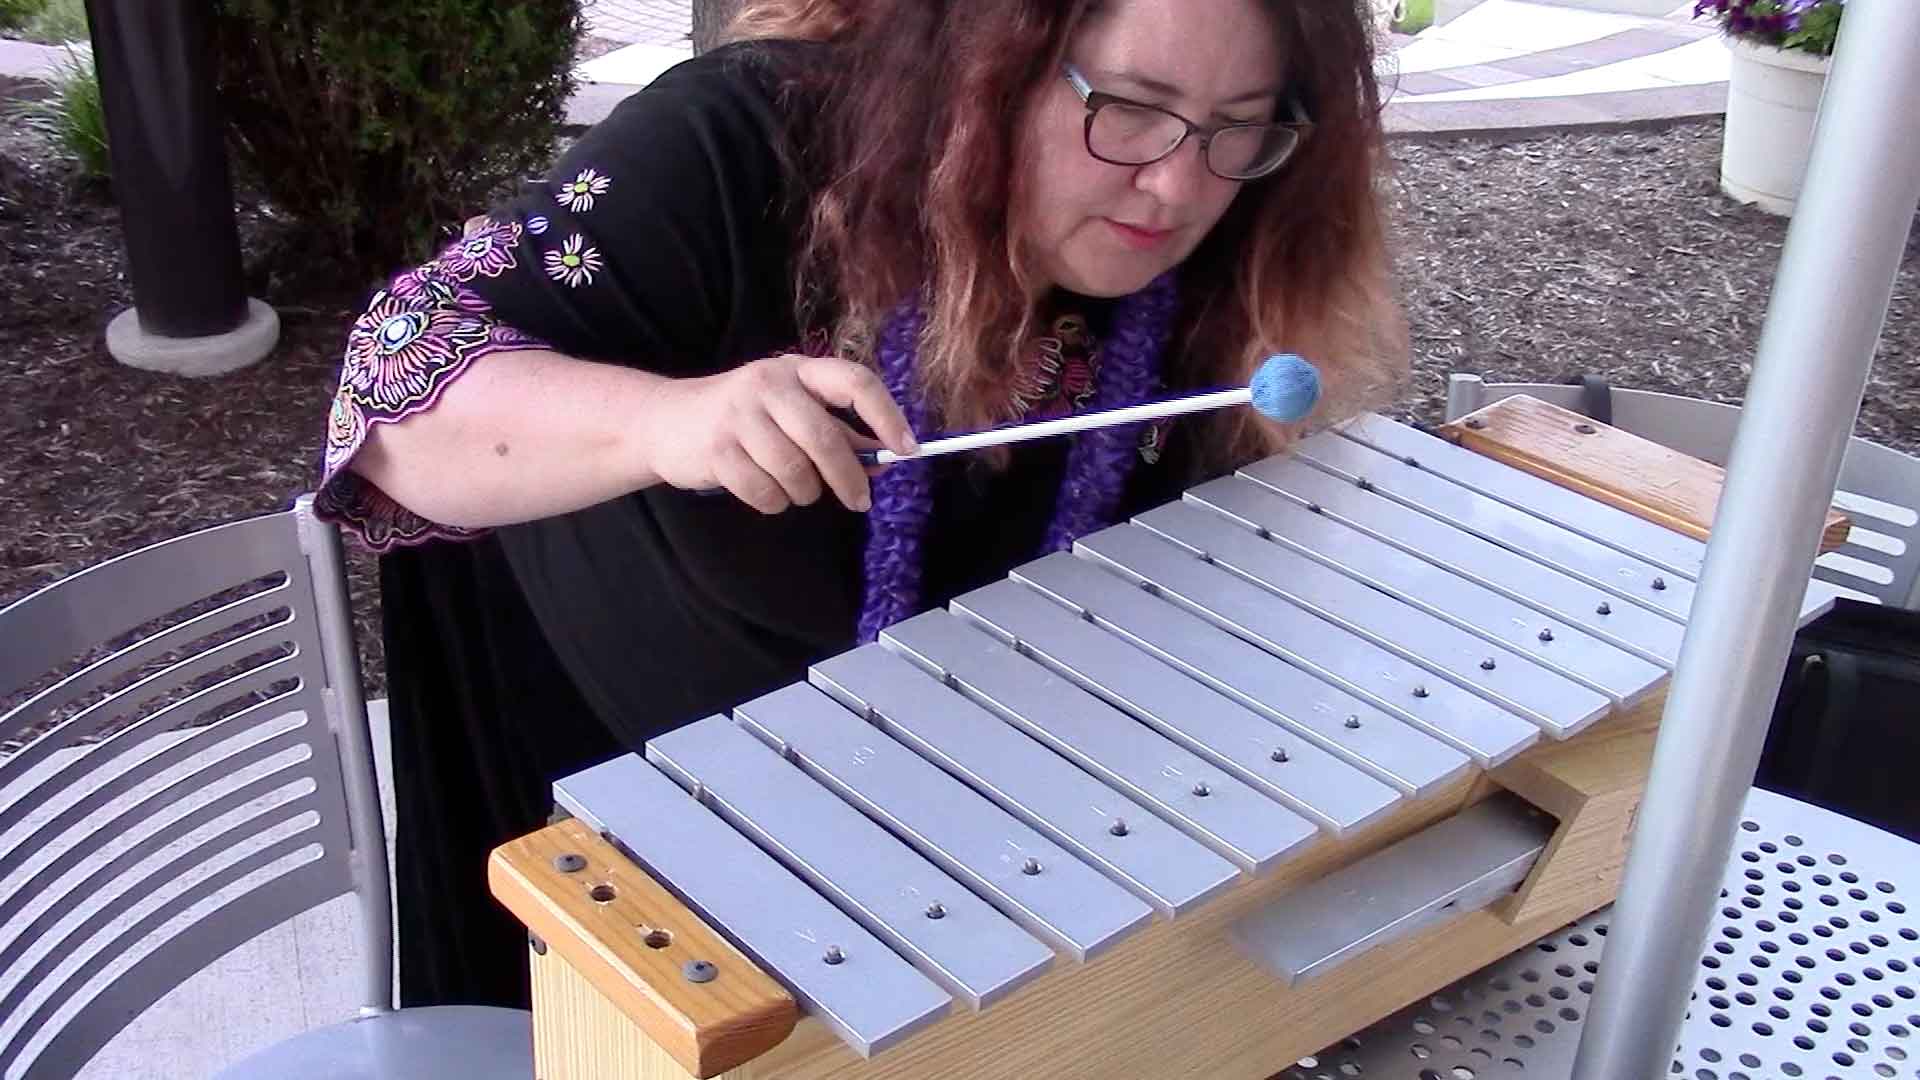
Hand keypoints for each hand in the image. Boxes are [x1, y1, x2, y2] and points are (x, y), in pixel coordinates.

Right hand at [644, 353, 917, 512]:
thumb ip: (839, 431)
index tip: (908, 448)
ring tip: (793, 486)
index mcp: (797, 369)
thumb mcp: (791, 410)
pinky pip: (766, 493)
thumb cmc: (743, 418)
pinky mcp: (717, 451)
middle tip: (860, 501)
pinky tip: (762, 489)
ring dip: (804, 493)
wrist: (665, 422)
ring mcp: (739, 416)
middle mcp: (768, 384)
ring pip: (797, 473)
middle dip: (850, 478)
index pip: (855, 382)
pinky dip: (773, 502)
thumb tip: (888, 457)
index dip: (887, 416)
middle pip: (826, 439)